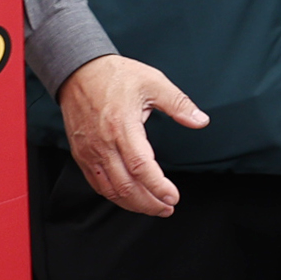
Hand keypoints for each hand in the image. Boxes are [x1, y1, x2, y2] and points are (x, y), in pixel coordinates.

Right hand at [59, 55, 209, 216]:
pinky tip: (130, 197)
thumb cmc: (116, 75)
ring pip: (110, 190)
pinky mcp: (82, 154)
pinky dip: (114, 195)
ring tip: (154, 207)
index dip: (157, 186)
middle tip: (168, 208)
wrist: (79, 71)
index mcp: (122, 126)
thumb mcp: (153, 82)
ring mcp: (89, 152)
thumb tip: (201, 121)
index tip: (173, 197)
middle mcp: (102, 144)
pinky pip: (97, 183)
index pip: (140, 167)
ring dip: (133, 203)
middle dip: (149, 203)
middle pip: (125, 186)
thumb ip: (179, 104)